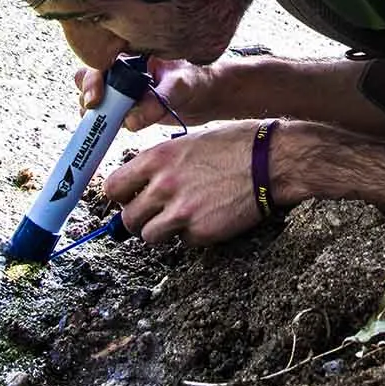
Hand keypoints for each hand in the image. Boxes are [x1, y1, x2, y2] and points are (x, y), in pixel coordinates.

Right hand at [74, 58, 221, 130]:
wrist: (208, 95)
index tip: (96, 100)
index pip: (101, 61)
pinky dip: (103, 125)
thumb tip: (130, 121)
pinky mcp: (126, 107)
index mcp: (132, 53)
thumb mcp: (179, 87)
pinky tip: (108, 134)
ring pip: (95, 98)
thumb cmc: (197, 80)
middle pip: (88, 78)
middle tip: (95, 112)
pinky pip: (107, 115)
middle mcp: (122, 68)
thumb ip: (157, 101)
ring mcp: (122, 88)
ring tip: (105, 126)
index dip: (92, 79)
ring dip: (94, 113)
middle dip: (87, 96)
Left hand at [102, 120, 263, 243]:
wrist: (271, 160)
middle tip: (156, 213)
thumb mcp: (189, 142)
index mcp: (158, 158)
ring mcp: (180, 211)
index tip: (130, 198)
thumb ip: (163, 163)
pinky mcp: (200, 231)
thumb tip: (144, 181)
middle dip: (140, 218)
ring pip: (149, 236)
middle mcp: (163, 185)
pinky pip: (182, 242)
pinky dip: (191, 235)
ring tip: (182, 217)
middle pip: (127, 219)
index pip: (113, 187)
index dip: (121, 196)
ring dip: (162, 231)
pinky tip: (208, 217)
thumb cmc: (236, 144)